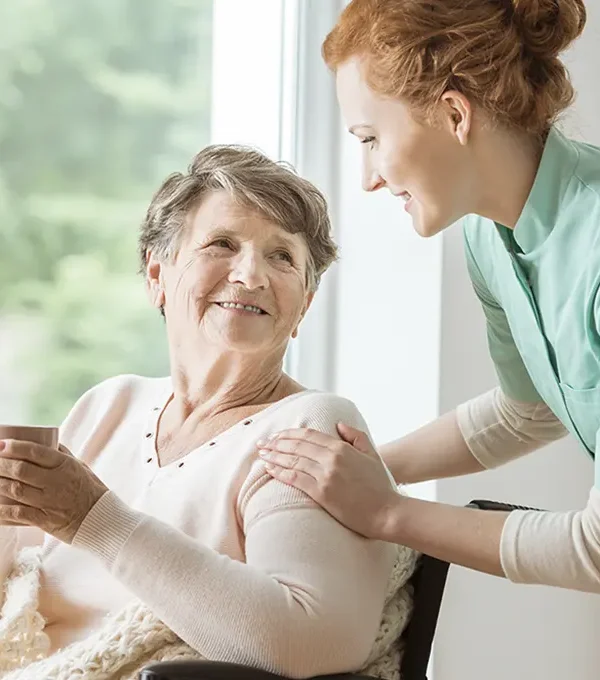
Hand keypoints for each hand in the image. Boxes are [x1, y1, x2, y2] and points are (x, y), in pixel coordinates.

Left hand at [0, 440, 108, 542]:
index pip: (36, 452)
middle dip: (1, 465)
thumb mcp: (80, 466)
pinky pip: (18, 514)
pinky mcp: (45, 520)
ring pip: (16, 490)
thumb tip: (47, 441)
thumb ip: (62, 454)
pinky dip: (2, 511)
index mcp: (65, 465)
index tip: (1, 444)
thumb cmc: (90, 489)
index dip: (15, 447)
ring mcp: (49, 501)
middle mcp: (56, 482)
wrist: (100, 517)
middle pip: (21, 470)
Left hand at [257, 423, 400, 539]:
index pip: (308, 436)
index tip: (277, 435)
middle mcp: (331, 459)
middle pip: (296, 446)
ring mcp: (325, 476)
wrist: (386, 512)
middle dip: (276, 443)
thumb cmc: (379, 485)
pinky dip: (280, 473)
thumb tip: (338, 424)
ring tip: (262, 455)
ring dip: (274, 457)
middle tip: (261, 443)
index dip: (289, 434)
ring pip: (293, 461)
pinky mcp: (322, 494)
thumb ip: (355, 436)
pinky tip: (270, 470)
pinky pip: (295, 479)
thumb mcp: (371, 453)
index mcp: (341, 447)